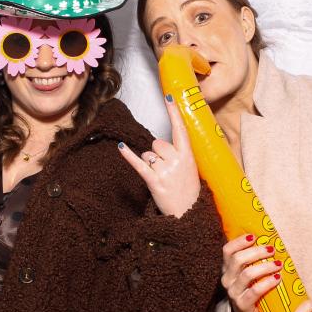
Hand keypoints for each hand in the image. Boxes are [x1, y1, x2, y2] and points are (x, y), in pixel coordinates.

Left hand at [117, 94, 200, 217]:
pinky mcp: (153, 181)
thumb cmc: (188, 191)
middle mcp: (177, 161)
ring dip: (150, 163)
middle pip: (157, 143)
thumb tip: (159, 145)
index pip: (180, 129)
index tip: (169, 96)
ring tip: (161, 178)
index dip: (174, 112)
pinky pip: (138, 164)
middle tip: (166, 169)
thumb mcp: (191, 169)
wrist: (188, 214)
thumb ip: (179, 154)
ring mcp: (165, 171)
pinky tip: (121, 147)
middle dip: (157, 153)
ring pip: (148, 154)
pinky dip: (128, 156)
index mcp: (188, 156)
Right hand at [221, 233, 280, 311]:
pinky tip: (277, 278)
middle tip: (272, 249)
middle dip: (256, 252)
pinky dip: (267, 283)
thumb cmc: (252, 289)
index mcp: (227, 268)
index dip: (239, 242)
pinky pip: (255, 291)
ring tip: (278, 264)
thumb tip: (270, 240)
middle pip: (237, 259)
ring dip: (265, 267)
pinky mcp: (242, 304)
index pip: (227, 250)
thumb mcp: (248, 273)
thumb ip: (253, 260)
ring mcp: (233, 292)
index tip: (254, 236)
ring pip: (247, 274)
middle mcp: (227, 279)